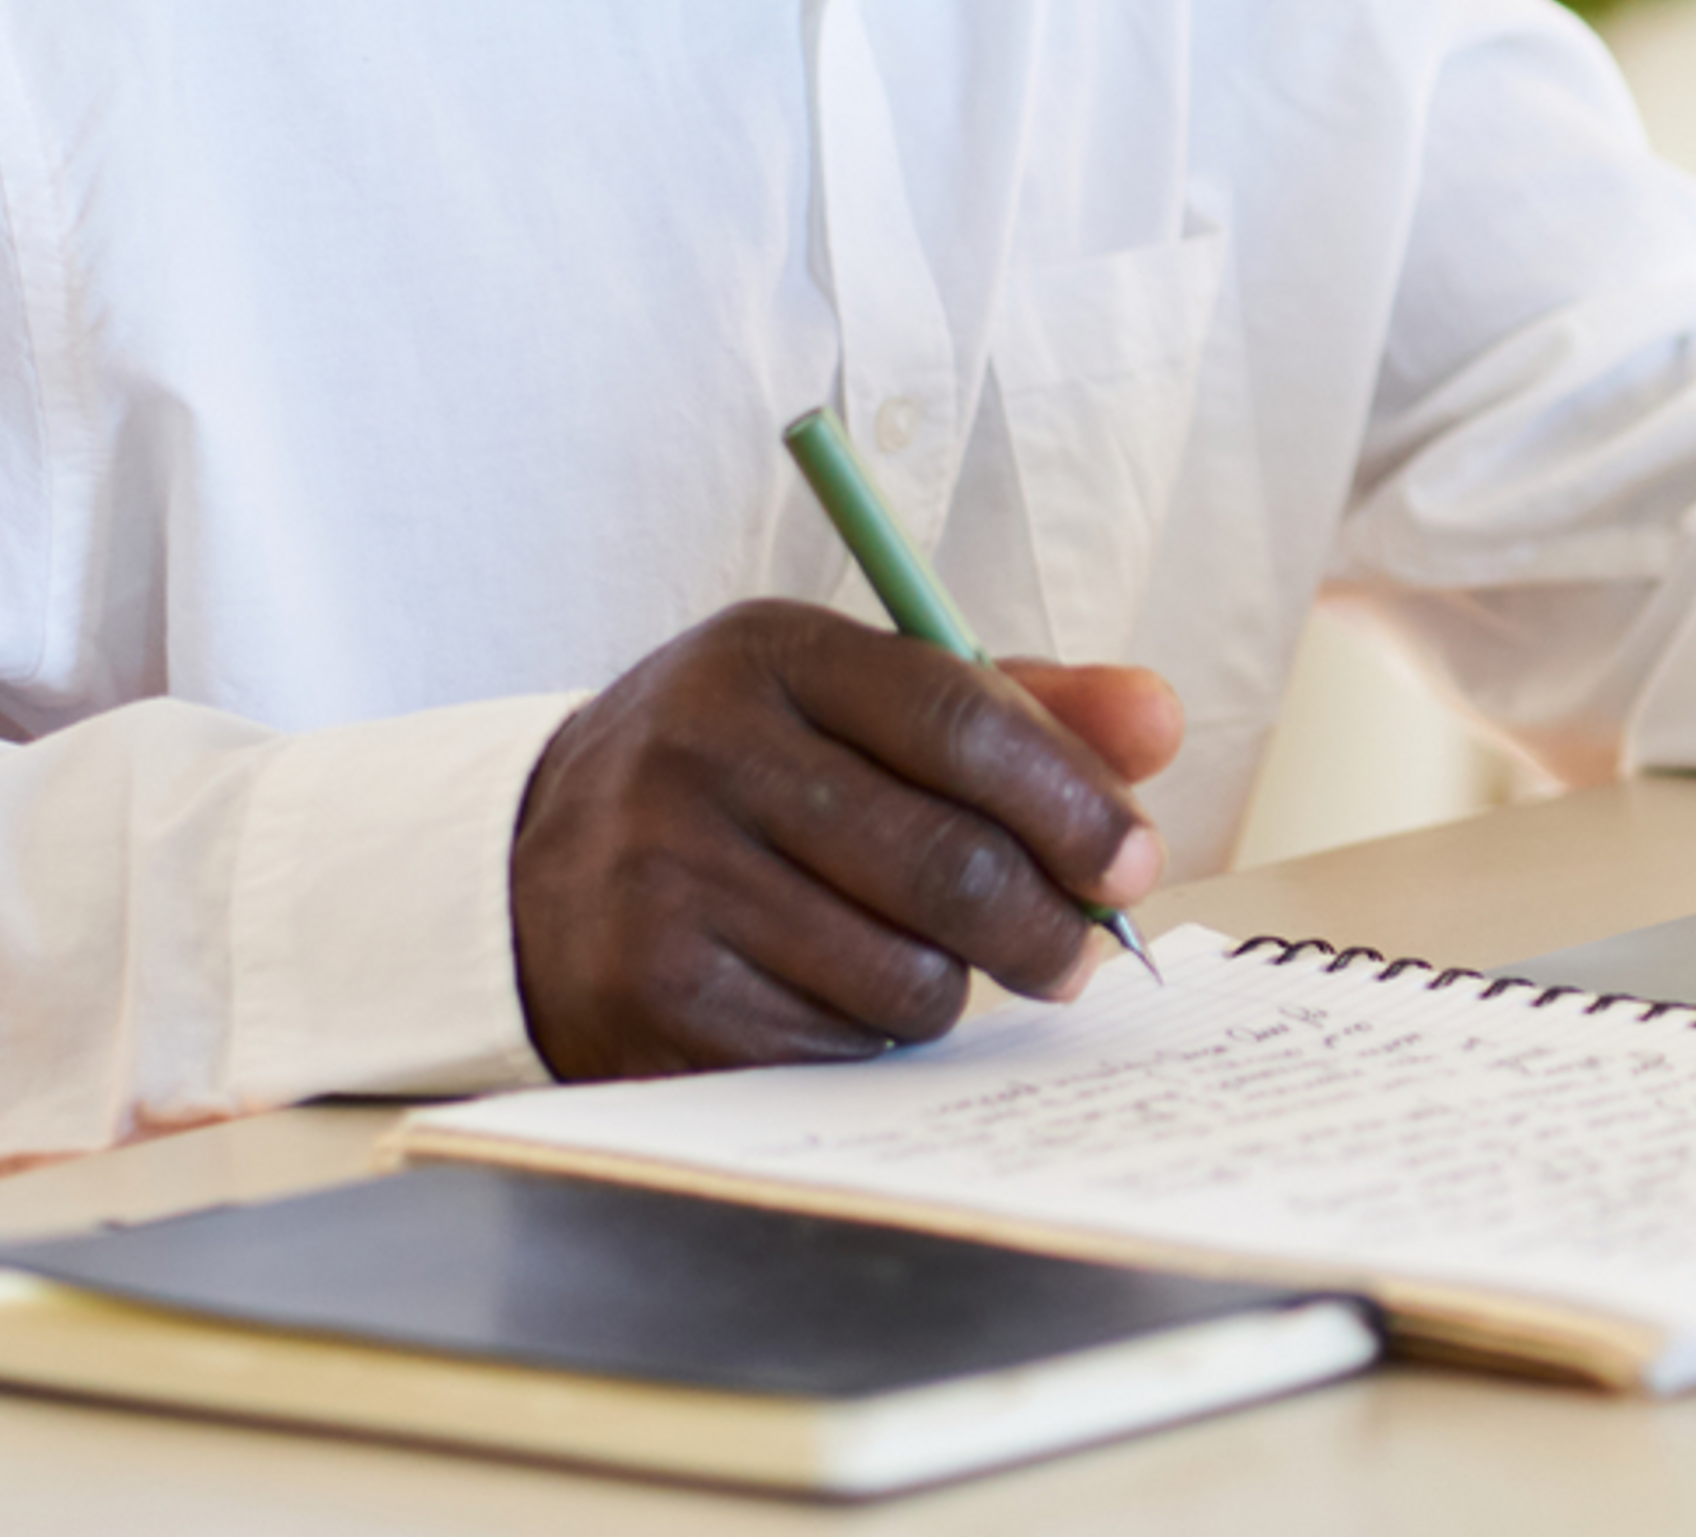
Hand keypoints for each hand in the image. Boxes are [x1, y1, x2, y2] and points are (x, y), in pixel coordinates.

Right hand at [509, 603, 1182, 1079]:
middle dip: (1050, 922)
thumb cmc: (746, 772)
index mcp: (771, 651)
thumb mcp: (853, 698)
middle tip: (1082, 950)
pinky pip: (837, 1044)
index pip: (960, 717)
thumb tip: (1157, 718)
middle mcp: (707, 750)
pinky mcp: (656, 995)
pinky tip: (849, 993)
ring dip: (959, 985)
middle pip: (946, 862)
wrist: (538, 865)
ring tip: (947, 961)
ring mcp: (670, 877)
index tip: (1135, 857)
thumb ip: (1012, 704)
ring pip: (904, 972)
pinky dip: (875, 1034)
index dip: (1071, 796)